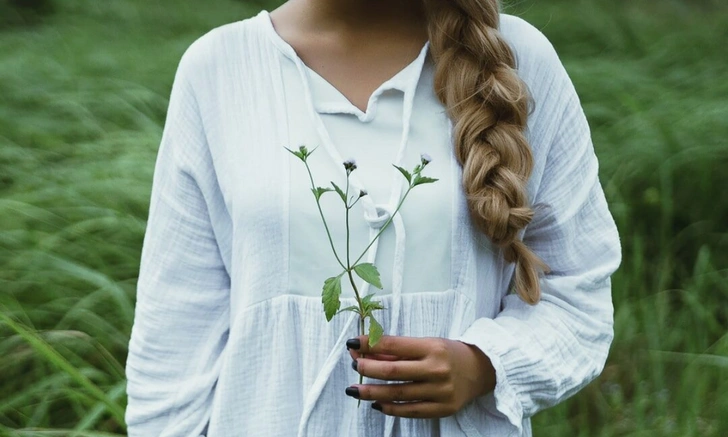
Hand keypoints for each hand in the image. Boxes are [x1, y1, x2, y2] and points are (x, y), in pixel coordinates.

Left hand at [345, 335, 495, 417]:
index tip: (352, 343)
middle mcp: (436, 369)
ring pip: (397, 394)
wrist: (481, 370)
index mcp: (432, 347)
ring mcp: (440, 391)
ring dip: (371, 392)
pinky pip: (409, 411)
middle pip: (392, 371)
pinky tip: (375, 404)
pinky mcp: (442, 409)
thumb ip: (397, 351)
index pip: (393, 345)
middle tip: (354, 366)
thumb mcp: (426, 344)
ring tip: (354, 389)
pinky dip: (389, 408)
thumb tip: (365, 352)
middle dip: (367, 369)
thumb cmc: (447, 353)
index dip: (369, 344)